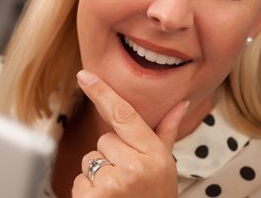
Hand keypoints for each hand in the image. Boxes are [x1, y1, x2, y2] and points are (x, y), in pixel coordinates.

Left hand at [72, 70, 187, 197]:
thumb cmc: (156, 197)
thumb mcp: (166, 165)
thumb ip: (167, 133)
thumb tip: (181, 103)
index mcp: (154, 154)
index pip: (124, 115)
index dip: (102, 92)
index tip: (85, 76)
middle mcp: (135, 166)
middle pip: (103, 140)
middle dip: (110, 156)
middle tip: (127, 177)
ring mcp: (113, 183)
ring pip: (89, 159)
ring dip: (98, 174)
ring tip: (118, 191)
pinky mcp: (94, 197)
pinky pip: (79, 180)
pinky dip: (88, 190)